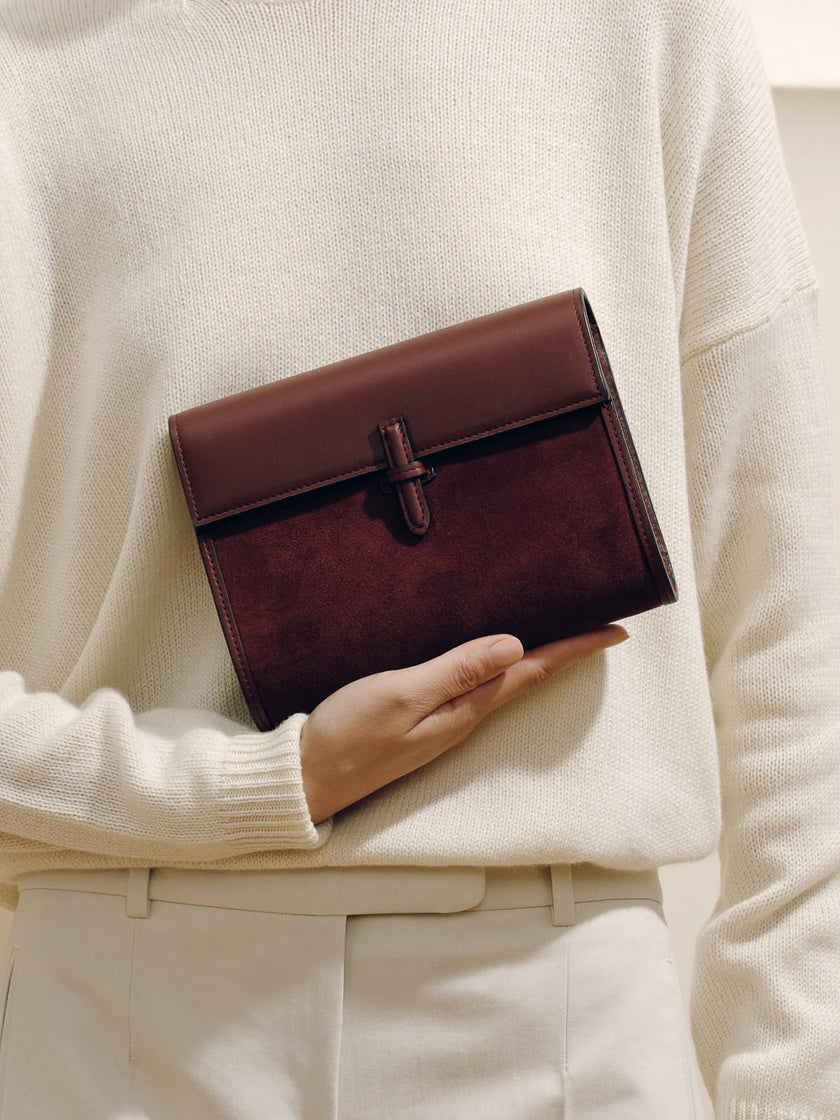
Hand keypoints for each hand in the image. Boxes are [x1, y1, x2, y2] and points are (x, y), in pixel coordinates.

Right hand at [298, 625, 628, 823]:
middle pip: (526, 679)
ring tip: (561, 636)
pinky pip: (473, 689)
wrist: (305, 779)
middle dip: (565, 652)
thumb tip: (517, 646)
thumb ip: (457, 670)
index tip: (616, 631)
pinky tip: (493, 658)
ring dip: (535, 659)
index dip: (574, 650)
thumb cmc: (347, 735)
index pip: (531, 672)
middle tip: (598, 627)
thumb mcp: (402, 695)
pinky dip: (495, 668)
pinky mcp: (421, 722)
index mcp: (464, 710)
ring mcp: (442, 723)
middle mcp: (462, 719)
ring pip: (502, 684)